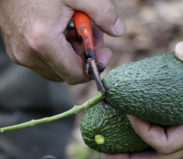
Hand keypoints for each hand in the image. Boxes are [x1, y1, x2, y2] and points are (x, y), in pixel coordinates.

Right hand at [0, 0, 124, 83]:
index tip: (105, 53)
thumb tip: (119, 31)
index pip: (75, 74)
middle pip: (67, 73)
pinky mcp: (16, 48)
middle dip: (85, 58)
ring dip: (73, 54)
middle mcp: (27, 54)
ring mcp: (19, 53)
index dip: (95, 67)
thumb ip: (103, 13)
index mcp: (42, 43)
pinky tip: (65, 30)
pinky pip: (44, 60)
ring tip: (81, 30)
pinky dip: (60, 50)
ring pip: (56, 68)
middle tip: (94, 36)